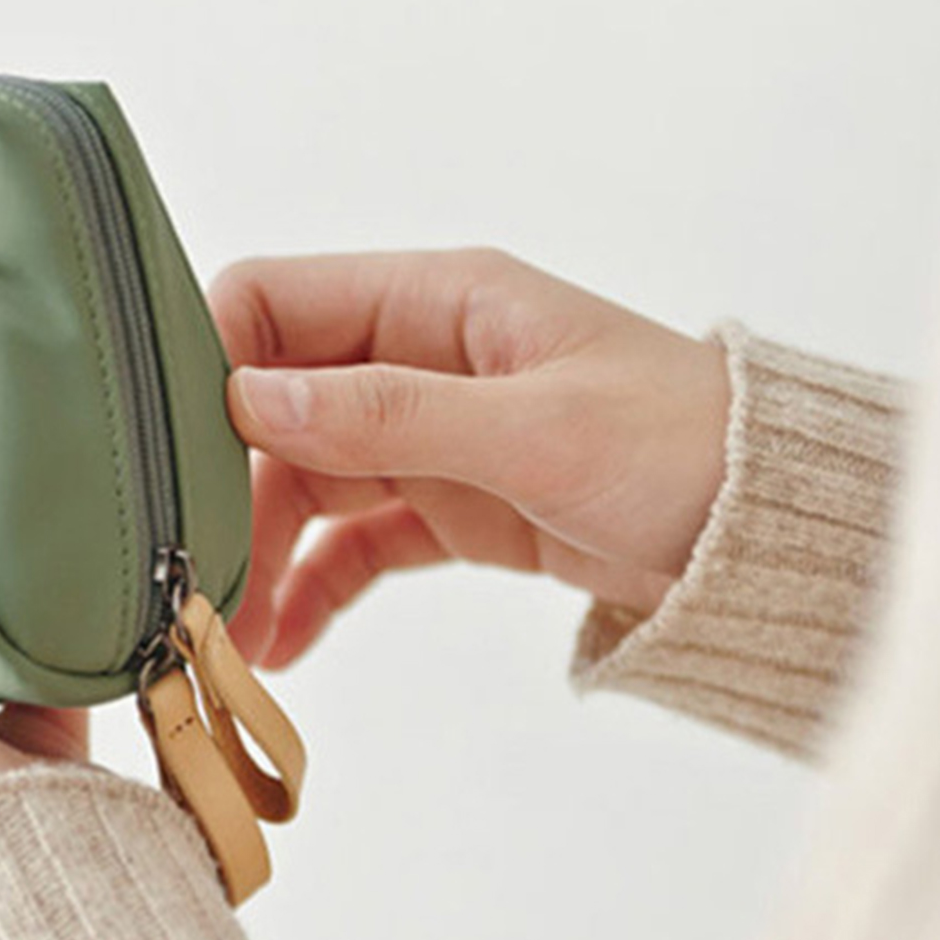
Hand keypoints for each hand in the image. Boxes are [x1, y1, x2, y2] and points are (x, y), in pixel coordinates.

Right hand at [207, 247, 730, 668]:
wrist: (766, 537)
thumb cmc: (680, 446)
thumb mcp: (533, 428)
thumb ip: (388, 413)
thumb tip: (251, 398)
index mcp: (434, 302)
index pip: (276, 300)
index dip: (211, 359)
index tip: (172, 444)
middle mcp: (415, 360)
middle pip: (273, 407)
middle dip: (229, 483)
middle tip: (196, 564)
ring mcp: (425, 437)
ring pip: (304, 482)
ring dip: (264, 550)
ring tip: (235, 629)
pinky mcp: (445, 507)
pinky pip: (353, 542)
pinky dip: (315, 586)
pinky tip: (285, 639)